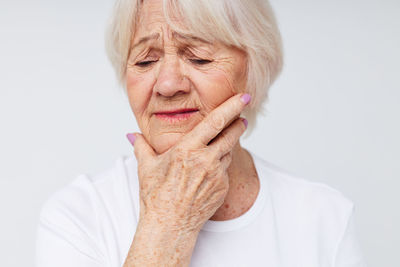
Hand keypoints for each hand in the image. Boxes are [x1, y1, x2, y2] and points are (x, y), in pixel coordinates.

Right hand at [128, 93, 250, 234]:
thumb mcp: (146, 168)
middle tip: (243, 118)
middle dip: (238, 123)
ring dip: (227, 146)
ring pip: (228, 152)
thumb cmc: (156, 196)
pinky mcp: (222, 188)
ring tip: (218, 146)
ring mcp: (216, 175)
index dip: (231, 107)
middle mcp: (205, 160)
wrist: (169, 226)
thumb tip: (131, 135)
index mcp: (187, 149)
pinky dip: (221, 165)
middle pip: (230, 135)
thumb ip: (141, 147)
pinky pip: (225, 170)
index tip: (243, 97)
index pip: (215, 122)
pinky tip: (209, 170)